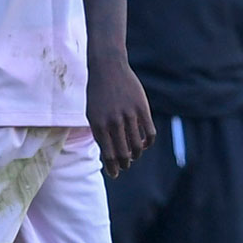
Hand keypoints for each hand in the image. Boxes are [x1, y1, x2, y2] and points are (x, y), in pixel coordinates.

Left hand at [86, 53, 152, 177]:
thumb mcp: (92, 114)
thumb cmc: (98, 93)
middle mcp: (113, 122)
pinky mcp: (142, 109)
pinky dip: (148, 142)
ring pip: (138, 146)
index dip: (113, 168)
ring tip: (133, 155)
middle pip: (123, 154)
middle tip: (125, 166)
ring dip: (136, 154)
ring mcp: (129, 116)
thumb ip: (100, 133)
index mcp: (98, 125)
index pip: (108, 155)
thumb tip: (110, 155)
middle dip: (124, 164)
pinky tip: (144, 143)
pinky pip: (150, 133)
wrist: (107, 68)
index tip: (115, 174)